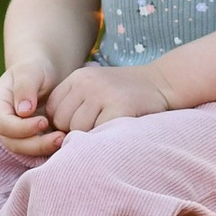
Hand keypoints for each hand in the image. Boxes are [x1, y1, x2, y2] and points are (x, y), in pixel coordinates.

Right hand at [0, 61, 64, 157]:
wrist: (45, 75)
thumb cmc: (35, 69)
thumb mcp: (29, 71)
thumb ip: (24, 88)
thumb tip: (23, 112)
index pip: (3, 124)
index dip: (21, 128)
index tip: (43, 121)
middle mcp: (6, 123)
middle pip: (13, 143)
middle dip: (35, 144)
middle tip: (59, 137)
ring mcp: (19, 134)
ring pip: (26, 150)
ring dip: (44, 148)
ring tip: (64, 139)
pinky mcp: (34, 139)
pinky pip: (39, 149)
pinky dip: (51, 148)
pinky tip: (67, 141)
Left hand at [43, 60, 174, 131]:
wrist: (162, 82)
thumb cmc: (126, 93)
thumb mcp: (96, 88)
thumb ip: (75, 103)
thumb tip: (52, 134)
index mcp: (78, 77)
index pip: (52, 109)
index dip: (63, 123)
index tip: (81, 126)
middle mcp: (87, 83)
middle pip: (62, 121)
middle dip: (74, 131)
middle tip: (97, 129)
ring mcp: (103, 94)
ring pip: (77, 129)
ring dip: (90, 136)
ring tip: (108, 129)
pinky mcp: (119, 108)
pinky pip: (98, 133)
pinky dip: (105, 138)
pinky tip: (116, 131)